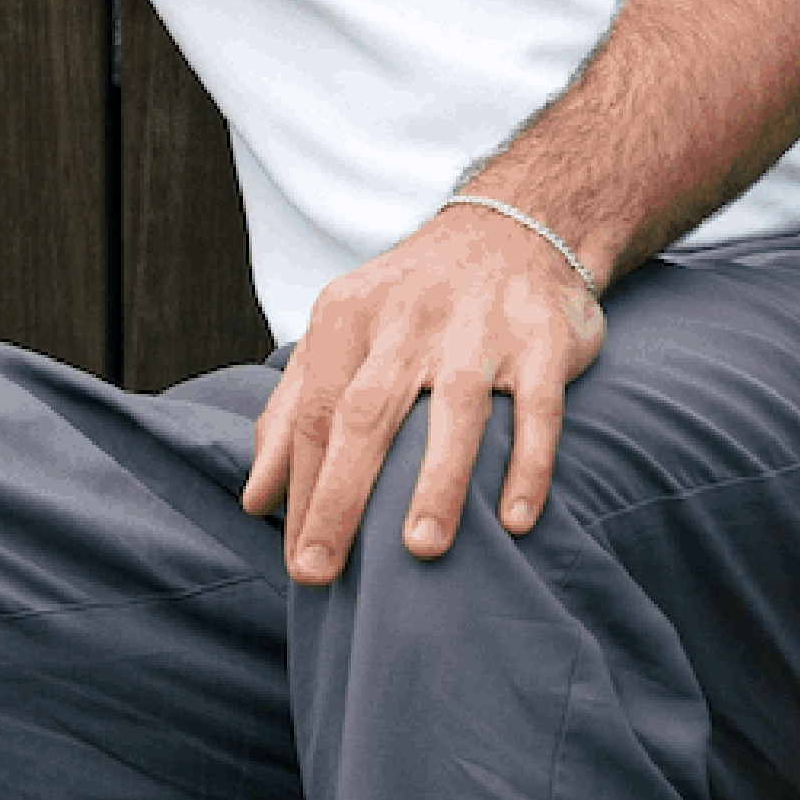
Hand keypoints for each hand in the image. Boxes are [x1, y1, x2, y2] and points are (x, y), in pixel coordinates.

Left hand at [236, 201, 606, 584]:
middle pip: (365, 413)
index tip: (298, 565)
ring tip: (420, 549)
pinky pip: (537, 409)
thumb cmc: (412, 302)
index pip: (316, 414)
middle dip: (340, 495)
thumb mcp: (341, 334)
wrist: (514, 227)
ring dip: (437, 482)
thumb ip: (293, 412)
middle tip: (320, 572)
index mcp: (348, 316)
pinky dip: (528, 464)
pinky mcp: (543, 341)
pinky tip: (515, 521)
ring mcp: (479, 328)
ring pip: (455, 410)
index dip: (303, 490)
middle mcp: (410, 319)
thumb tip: (256, 499)